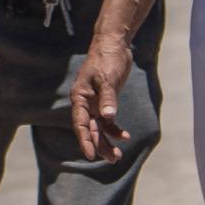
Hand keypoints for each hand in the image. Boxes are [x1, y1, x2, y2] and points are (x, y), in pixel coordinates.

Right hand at [70, 35, 133, 161]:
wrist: (113, 44)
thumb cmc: (106, 59)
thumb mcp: (107, 78)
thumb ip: (108, 98)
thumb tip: (108, 117)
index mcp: (80, 97)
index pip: (80, 123)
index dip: (85, 140)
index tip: (90, 155)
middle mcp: (85, 103)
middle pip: (90, 129)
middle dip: (100, 145)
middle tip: (112, 159)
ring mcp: (95, 103)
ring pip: (99, 128)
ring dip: (107, 141)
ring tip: (117, 156)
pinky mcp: (105, 101)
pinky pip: (108, 121)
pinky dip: (115, 129)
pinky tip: (124, 136)